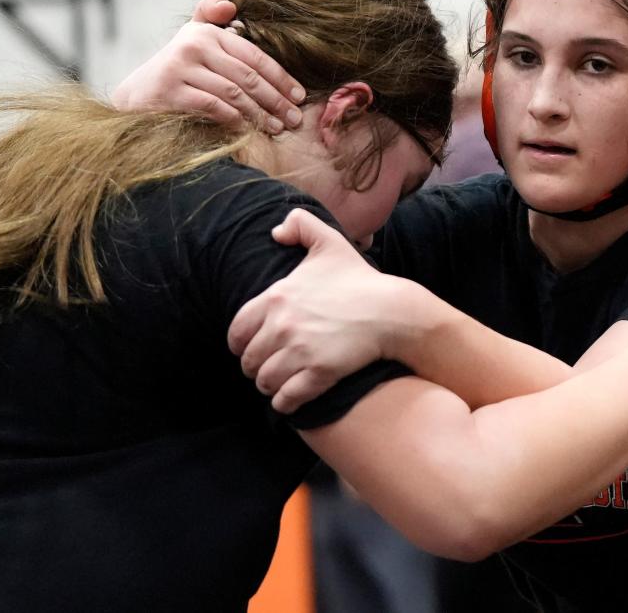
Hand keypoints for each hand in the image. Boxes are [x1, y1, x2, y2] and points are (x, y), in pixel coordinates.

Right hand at [112, 0, 304, 129]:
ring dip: (261, 114)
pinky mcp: (170, 91)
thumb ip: (211, 18)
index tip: (300, 96)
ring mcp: (180, 68)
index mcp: (207, 32)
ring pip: (234, 93)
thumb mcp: (193, 39)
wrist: (136, 96)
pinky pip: (214, 106)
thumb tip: (230, 5)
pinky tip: (249, 130)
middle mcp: (193, 44)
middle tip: (295, 118)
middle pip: (248, 76)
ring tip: (277, 128)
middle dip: (276, 99)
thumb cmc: (176, 71)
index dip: (281, 77)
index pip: (254, 56)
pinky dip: (235, 119)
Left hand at [227, 209, 401, 412]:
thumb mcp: (329, 241)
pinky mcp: (319, 373)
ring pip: (265, 381)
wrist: (390, 310)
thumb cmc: (359, 278)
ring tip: (279, 383)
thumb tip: (275, 233)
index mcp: (276, 297)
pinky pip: (286, 398)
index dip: (240, 343)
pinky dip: (283, 403)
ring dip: (269, 386)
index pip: (237, 331)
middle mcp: (282, 326)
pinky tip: (288, 400)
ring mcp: (300, 351)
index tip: (250, 347)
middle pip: (249, 361)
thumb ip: (299, 225)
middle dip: (255, 366)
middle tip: (268, 367)